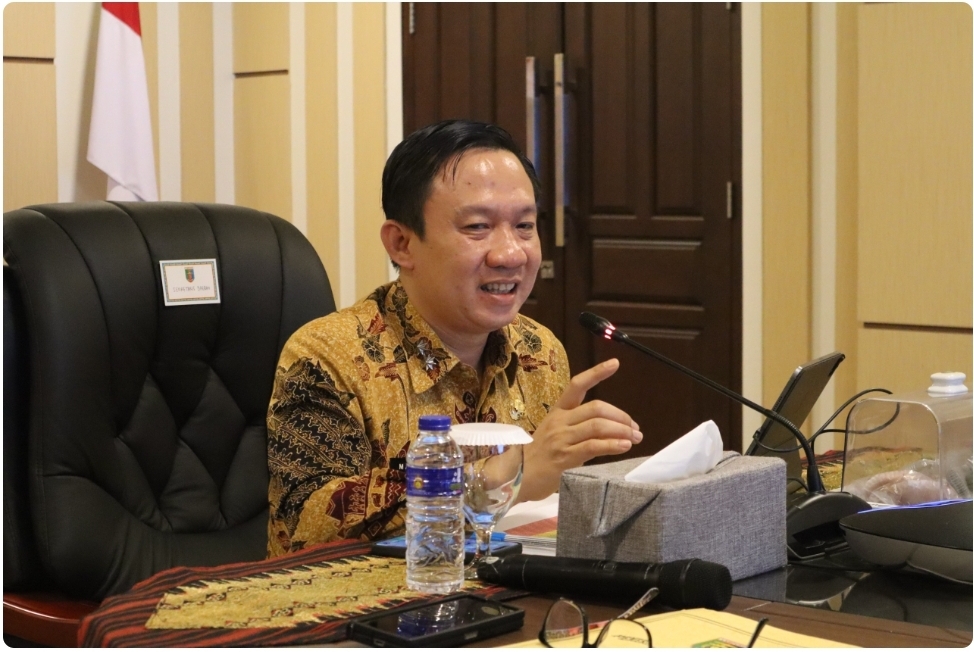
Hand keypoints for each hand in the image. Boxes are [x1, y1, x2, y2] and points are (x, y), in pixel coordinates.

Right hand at [518, 358, 641, 501]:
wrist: (517, 477)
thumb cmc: (539, 456)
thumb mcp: (557, 435)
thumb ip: (580, 429)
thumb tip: (612, 429)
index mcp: (557, 411)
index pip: (577, 385)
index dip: (596, 373)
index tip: (615, 363)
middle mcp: (559, 421)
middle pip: (596, 408)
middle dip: (621, 416)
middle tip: (635, 428)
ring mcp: (561, 438)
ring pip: (597, 426)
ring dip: (622, 430)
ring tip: (635, 438)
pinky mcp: (564, 457)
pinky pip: (593, 446)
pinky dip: (613, 445)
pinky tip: (624, 446)